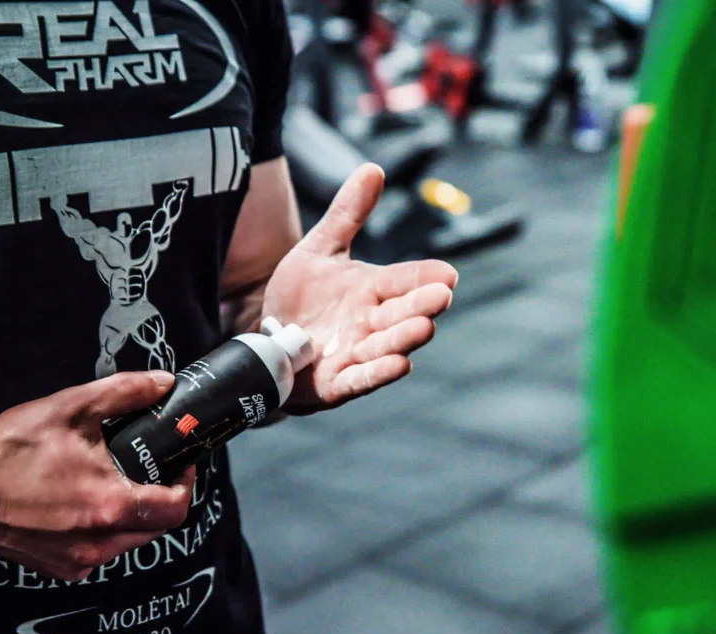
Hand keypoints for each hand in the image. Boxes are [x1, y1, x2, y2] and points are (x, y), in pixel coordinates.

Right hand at [0, 372, 194, 580]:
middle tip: (150, 468)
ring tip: (115, 480)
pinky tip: (85, 503)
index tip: (180, 463)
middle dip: (162, 498)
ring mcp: (77, 561)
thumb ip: (126, 393)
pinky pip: (101, 552)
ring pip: (129, 542)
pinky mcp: (59, 569)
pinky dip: (105, 530)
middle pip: (156, 528)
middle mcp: (97, 543)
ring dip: (134, 515)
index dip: (186, 484)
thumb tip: (163, 384)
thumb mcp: (72, 407)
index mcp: (108, 505)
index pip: (175, 509)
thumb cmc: (9, 447)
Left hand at [263, 164, 458, 413]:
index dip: (425, 277)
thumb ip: (346, 214)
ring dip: (404, 338)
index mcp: (372, 290)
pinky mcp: (336, 384)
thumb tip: (373, 168)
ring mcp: (356, 355)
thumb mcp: (319, 250)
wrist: (267, 340)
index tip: (448, 274)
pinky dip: (379, 373)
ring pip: (386, 347)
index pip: (405, 280)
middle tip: (442, 295)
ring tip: (424, 328)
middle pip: (402, 314)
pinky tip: (400, 363)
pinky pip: (361, 379)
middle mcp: (371, 323)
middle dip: (422, 306)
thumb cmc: (301, 298)